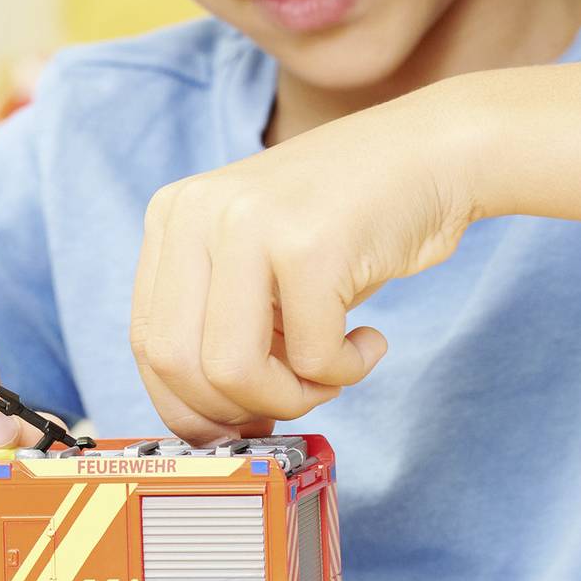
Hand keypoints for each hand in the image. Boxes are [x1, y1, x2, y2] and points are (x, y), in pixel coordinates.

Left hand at [129, 81, 477, 442]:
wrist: (433, 154)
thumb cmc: (351, 221)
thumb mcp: (258, 260)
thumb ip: (219, 322)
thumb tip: (205, 426)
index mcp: (173, 214)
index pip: (147, 342)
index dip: (189, 405)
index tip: (234, 427)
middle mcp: (197, 211)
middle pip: (179, 365)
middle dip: (239, 409)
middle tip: (294, 397)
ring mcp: (249, 223)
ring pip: (233, 372)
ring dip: (292, 397)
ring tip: (333, 372)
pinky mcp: (309, 246)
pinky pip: (313, 359)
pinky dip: (347, 371)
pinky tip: (371, 340)